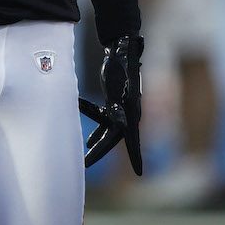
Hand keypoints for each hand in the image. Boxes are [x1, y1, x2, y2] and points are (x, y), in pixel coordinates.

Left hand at [79, 34, 142, 173]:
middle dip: (99, 152)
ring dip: (97, 143)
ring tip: (86, 155)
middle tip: (85, 164)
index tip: (139, 172)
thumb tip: (122, 116)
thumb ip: (119, 102)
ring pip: (107, 132)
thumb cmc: (122, 65)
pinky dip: (96, 131)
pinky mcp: (112, 105)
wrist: (122, 53)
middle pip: (113, 139)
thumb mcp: (120, 83)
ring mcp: (121, 110)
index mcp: (131, 112)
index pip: (133, 139)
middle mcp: (128, 114)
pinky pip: (104, 121)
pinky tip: (88, 142)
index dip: (135, 156)